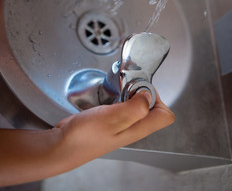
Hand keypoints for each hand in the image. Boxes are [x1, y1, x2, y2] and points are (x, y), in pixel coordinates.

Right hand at [55, 91, 173, 170]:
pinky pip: (124, 105)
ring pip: (138, 105)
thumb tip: (148, 95)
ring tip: (119, 90)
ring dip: (131, 94)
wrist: (63, 145)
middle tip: (128, 87)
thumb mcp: (112, 118)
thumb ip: (135, 107)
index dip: (158, 98)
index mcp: (138, 129)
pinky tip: (110, 96)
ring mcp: (122, 124)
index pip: (165, 115)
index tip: (141, 89)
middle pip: (152, 108)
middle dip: (143, 92)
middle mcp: (133, 127)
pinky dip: (120, 97)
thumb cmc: (84, 137)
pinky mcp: (111, 120)